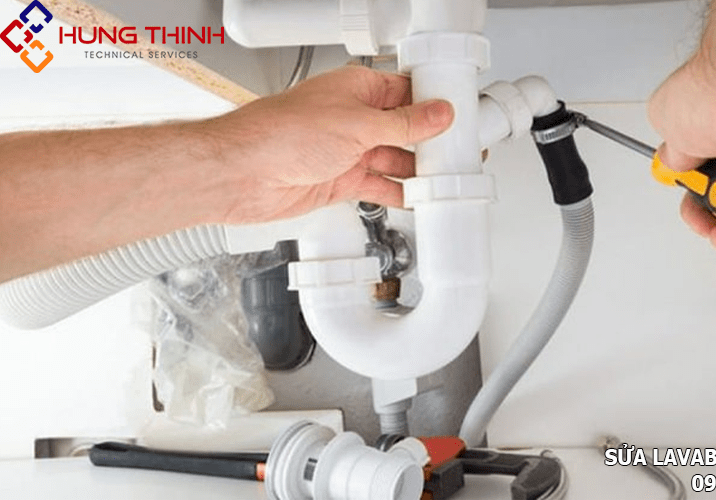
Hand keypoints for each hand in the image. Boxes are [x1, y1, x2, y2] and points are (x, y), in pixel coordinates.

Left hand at [208, 66, 453, 222]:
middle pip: (406, 129)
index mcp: (358, 90)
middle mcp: (354, 118)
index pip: (408, 93)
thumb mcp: (357, 125)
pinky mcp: (340, 180)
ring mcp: (348, 150)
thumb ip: (403, 124)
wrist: (241, 174)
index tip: (462, 118)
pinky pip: (380, 186)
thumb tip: (438, 114)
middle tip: (462, 154)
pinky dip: (399, 193)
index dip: (435, 105)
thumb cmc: (281, 134)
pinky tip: (418, 198)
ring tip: (446, 180)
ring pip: (395, 159)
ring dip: (418, 171)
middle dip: (432, 143)